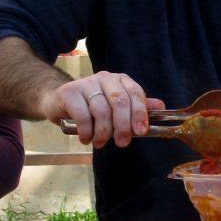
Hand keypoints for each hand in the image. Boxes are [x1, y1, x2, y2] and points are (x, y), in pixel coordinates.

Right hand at [42, 71, 164, 149]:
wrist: (59, 100)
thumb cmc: (91, 105)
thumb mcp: (115, 106)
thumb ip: (136, 106)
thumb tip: (161, 106)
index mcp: (120, 80)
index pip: (135, 93)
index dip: (139, 113)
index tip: (141, 131)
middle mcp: (105, 78)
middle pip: (120, 102)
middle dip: (123, 126)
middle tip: (122, 142)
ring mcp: (86, 83)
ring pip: (101, 110)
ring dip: (103, 132)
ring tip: (99, 143)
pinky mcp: (70, 92)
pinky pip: (83, 115)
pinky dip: (86, 131)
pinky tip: (86, 138)